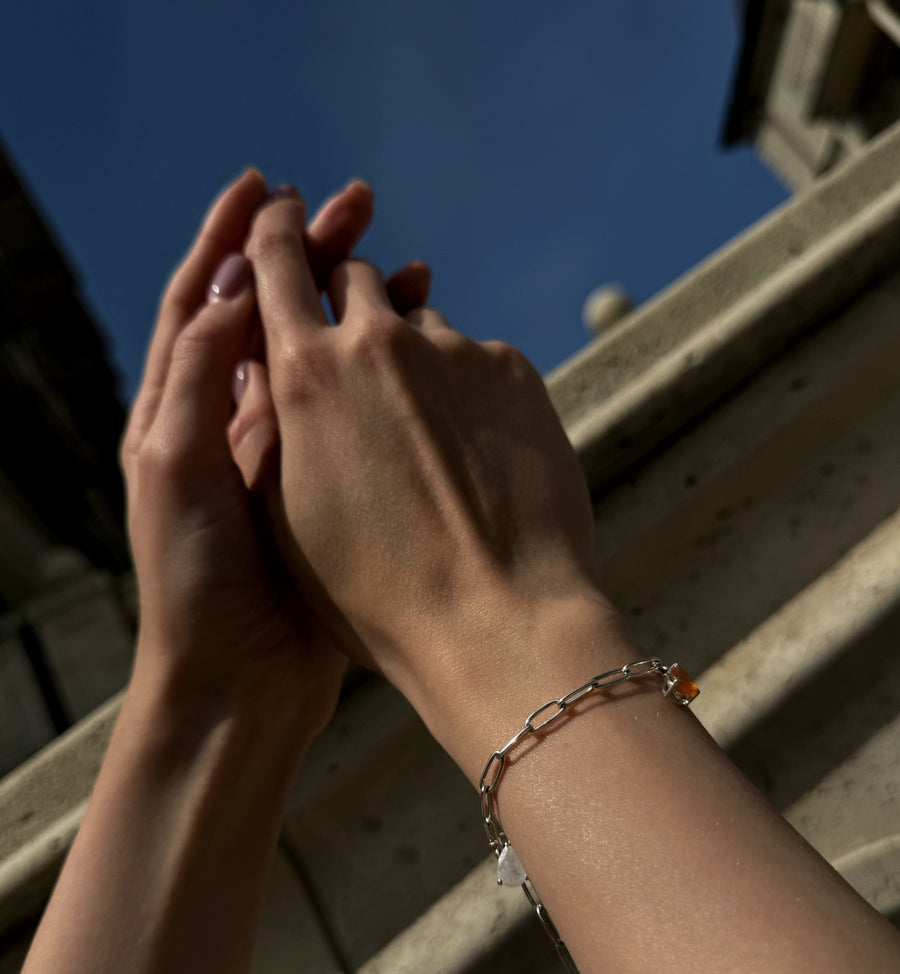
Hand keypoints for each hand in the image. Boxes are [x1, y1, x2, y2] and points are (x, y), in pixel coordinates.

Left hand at [121, 170, 430, 729]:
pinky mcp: (330, 488)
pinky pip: (358, 412)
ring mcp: (285, 453)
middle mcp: (230, 421)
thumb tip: (236, 281)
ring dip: (356, 306)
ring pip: (323, 358)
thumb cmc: (195, 578)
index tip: (270, 187)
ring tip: (408, 266)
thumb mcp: (178, 463)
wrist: (239, 678)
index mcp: (179, 410)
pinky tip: (422, 348)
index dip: (230, 239)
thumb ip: (202, 372)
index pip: (201, 300)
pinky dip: (384, 372)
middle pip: (266, 313)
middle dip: (306, 255)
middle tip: (359, 205)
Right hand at [243, 195, 615, 715]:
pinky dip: (470, 393)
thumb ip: (279, 429)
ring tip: (428, 444)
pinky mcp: (515, 371)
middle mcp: (377, 342)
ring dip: (416, 361)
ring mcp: (455, 352)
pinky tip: (477, 458)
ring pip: (424, 326)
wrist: (496, 619)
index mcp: (305, 375)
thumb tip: (285, 384)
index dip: (276, 232)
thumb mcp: (290, 518)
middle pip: (357, 280)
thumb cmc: (377, 594)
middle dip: (350, 304)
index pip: (277, 262)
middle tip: (358, 357)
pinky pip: (479, 362)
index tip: (281, 212)